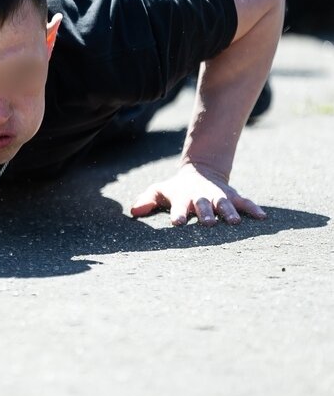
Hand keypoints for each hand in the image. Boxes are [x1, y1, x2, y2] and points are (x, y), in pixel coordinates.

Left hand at [130, 163, 266, 225]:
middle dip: (206, 214)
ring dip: (230, 212)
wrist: (200, 172)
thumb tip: (133, 210)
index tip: (177, 222)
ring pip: (225, 204)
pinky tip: (263, 218)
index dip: (178, 214)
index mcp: (183, 198)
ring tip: (236, 222)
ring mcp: (219, 197)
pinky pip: (245, 202)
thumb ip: (146, 200)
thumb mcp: (159, 191)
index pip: (179, 207)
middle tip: (209, 223)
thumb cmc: (176, 189)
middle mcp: (202, 197)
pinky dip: (254, 209)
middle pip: (204, 206)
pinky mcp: (233, 196)